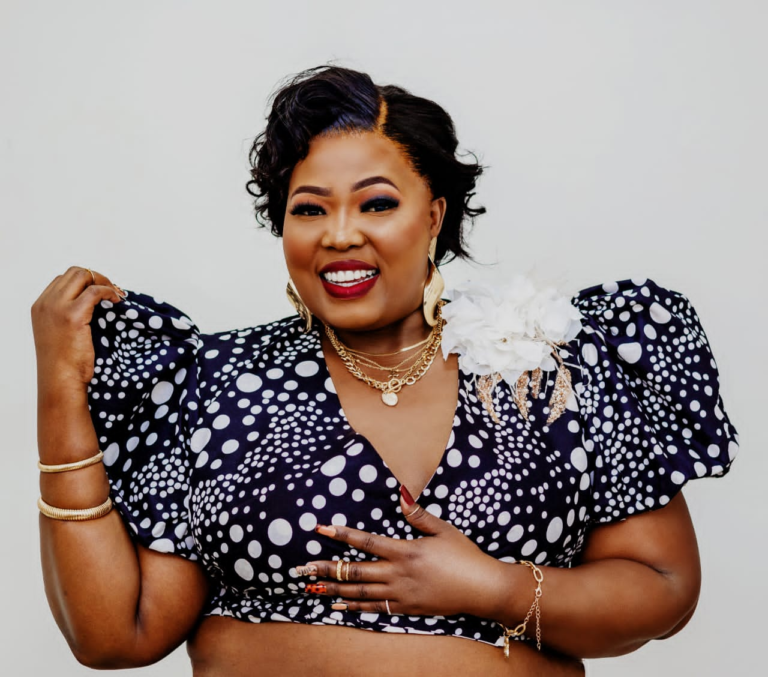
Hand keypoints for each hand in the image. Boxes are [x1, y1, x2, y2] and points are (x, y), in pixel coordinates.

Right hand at [31, 266, 124, 390]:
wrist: (61, 381)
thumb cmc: (64, 364)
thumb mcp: (59, 334)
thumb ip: (68, 315)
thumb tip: (94, 305)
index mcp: (40, 307)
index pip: (63, 280)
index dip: (85, 282)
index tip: (101, 291)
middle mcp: (46, 303)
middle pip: (73, 273)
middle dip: (96, 277)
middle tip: (112, 290)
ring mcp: (57, 307)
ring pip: (83, 275)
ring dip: (103, 281)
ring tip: (116, 294)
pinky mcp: (73, 315)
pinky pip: (95, 291)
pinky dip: (109, 291)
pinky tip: (118, 300)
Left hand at [295, 485, 507, 618]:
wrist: (481, 589)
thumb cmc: (464, 556)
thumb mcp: (443, 530)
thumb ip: (418, 514)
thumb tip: (400, 494)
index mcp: (406, 551)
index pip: (366, 541)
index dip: (342, 534)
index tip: (321, 529)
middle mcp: (398, 574)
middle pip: (355, 571)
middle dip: (327, 568)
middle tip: (302, 568)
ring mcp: (401, 594)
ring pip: (360, 593)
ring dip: (334, 590)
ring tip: (312, 589)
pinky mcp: (406, 609)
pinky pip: (374, 609)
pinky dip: (354, 608)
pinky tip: (339, 607)